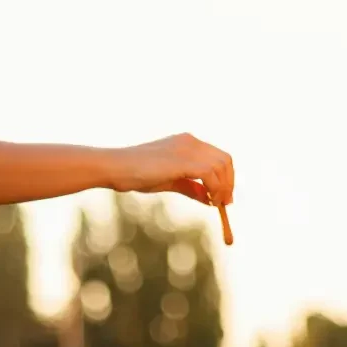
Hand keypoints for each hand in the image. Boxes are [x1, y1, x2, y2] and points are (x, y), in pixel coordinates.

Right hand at [108, 133, 234, 206]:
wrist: (117, 168)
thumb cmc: (137, 175)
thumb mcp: (170, 182)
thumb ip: (191, 187)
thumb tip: (209, 199)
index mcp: (187, 142)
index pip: (217, 157)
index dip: (225, 178)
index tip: (223, 198)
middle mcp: (191, 141)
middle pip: (225, 160)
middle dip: (228, 183)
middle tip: (224, 203)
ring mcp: (188, 148)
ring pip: (221, 166)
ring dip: (223, 188)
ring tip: (215, 204)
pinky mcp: (184, 160)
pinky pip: (211, 174)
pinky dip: (215, 189)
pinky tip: (208, 201)